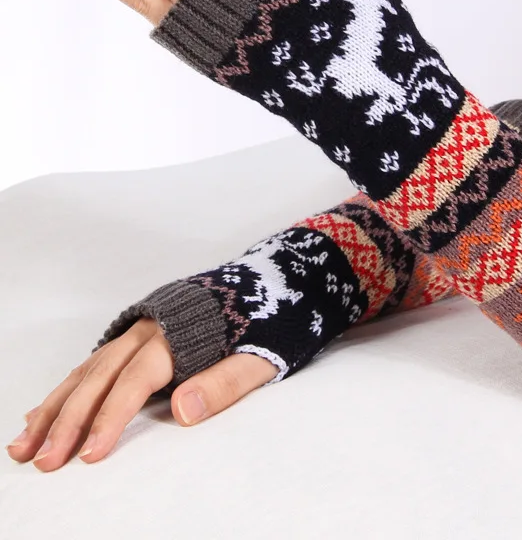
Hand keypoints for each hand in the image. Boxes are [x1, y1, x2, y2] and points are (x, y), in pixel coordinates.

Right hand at [6, 317, 277, 471]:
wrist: (279, 278)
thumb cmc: (272, 321)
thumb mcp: (262, 355)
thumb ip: (223, 382)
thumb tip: (180, 412)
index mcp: (179, 334)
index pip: (135, 381)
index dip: (110, 418)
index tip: (89, 455)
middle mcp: (152, 327)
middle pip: (101, 375)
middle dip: (68, 418)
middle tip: (42, 459)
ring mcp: (144, 326)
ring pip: (91, 366)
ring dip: (57, 404)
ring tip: (26, 441)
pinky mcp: (143, 328)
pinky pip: (99, 358)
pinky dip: (71, 384)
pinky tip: (49, 406)